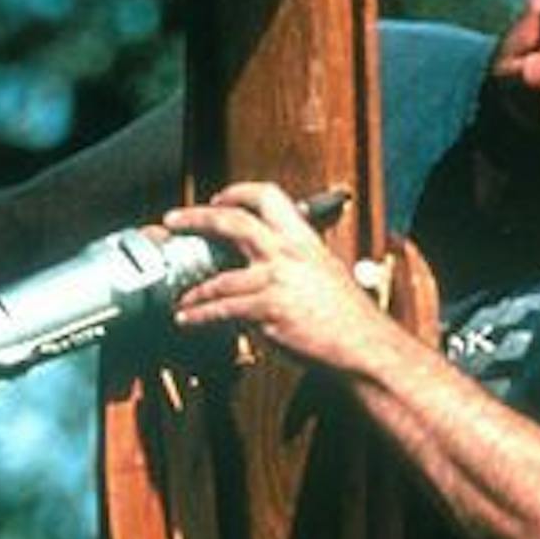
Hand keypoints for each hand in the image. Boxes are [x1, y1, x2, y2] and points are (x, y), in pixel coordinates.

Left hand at [163, 183, 386, 375]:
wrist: (365, 345)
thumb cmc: (349, 317)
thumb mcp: (326, 274)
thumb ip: (298, 264)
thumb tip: (270, 267)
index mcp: (304, 240)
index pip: (268, 197)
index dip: (238, 193)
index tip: (218, 199)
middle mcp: (287, 254)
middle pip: (233, 222)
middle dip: (197, 218)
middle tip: (174, 220)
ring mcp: (276, 280)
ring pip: (219, 278)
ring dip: (194, 290)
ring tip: (182, 299)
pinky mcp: (268, 310)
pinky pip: (222, 310)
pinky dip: (200, 315)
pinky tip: (189, 319)